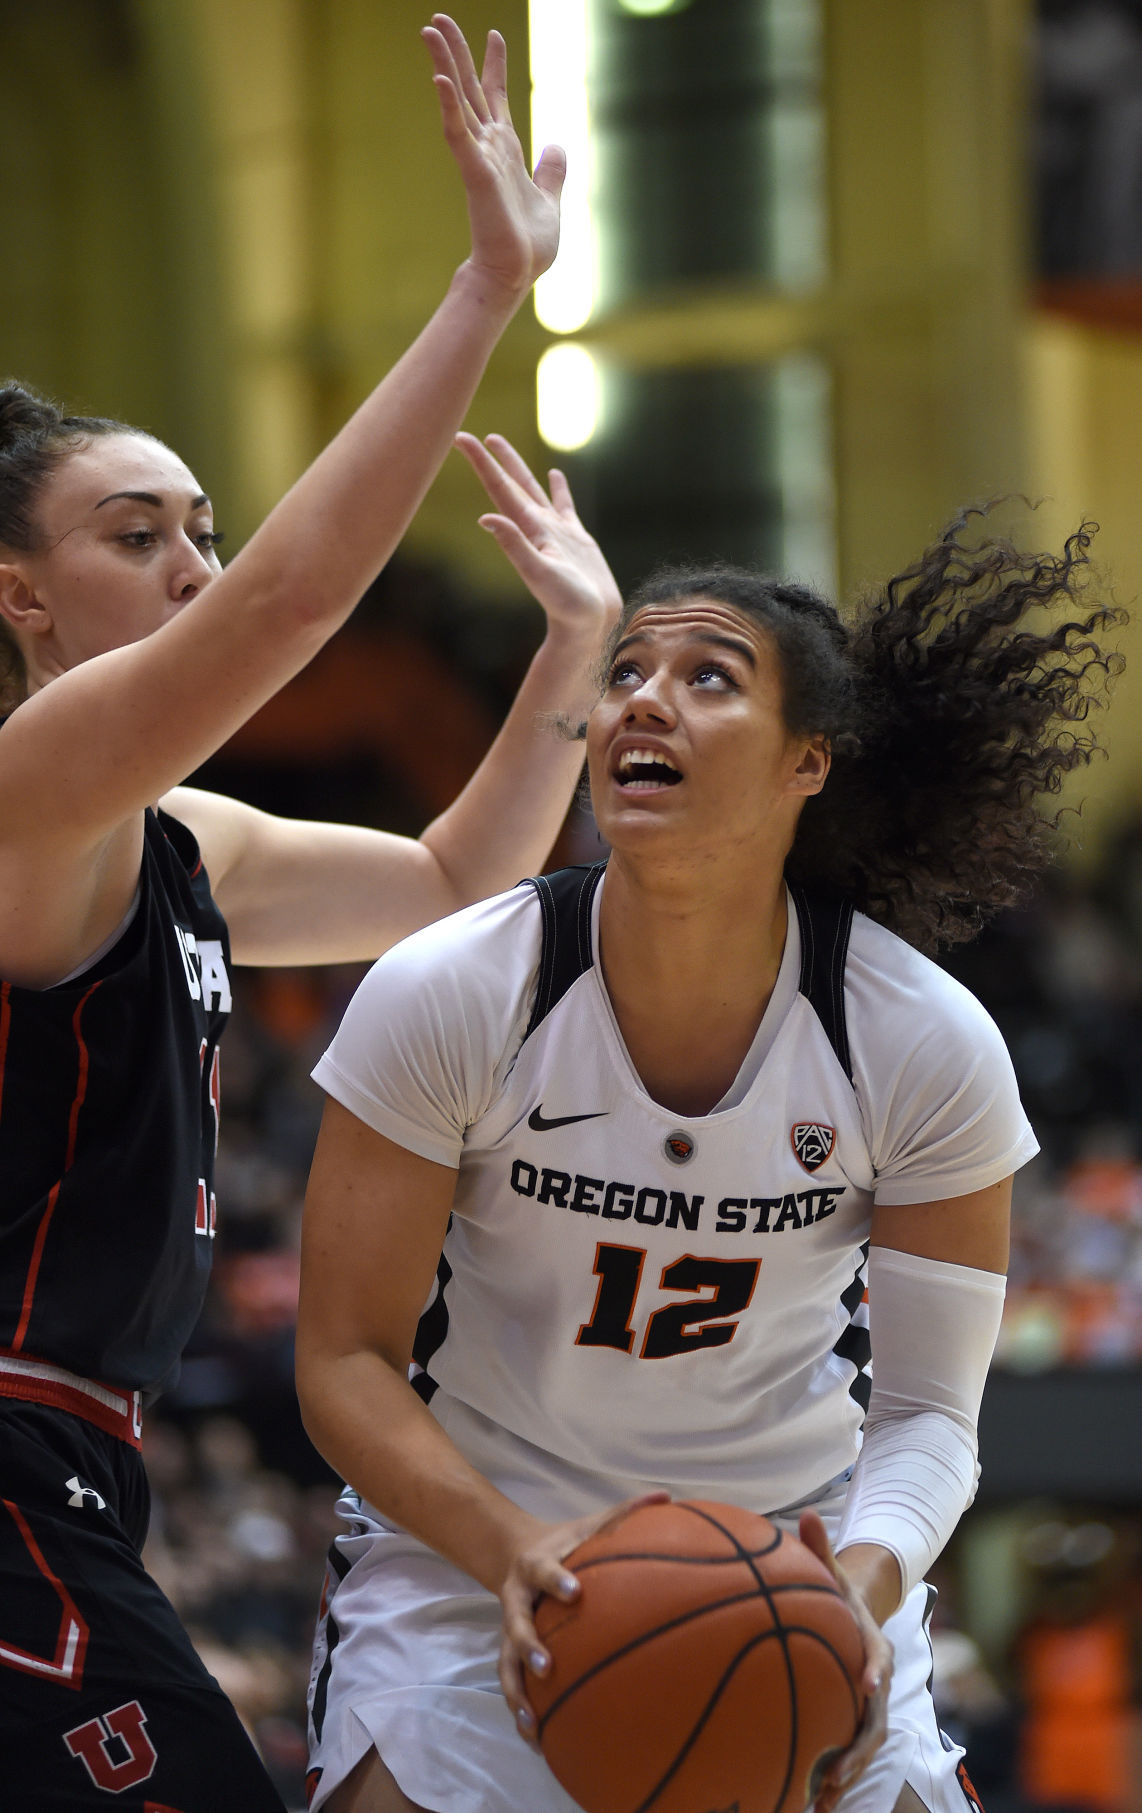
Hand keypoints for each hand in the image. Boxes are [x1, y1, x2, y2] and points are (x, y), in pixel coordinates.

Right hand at [423, 16, 564, 298]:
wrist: (516, 275)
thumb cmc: (529, 247)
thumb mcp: (550, 200)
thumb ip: (552, 171)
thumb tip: (556, 144)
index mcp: (506, 151)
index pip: (497, 98)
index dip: (495, 67)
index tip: (494, 35)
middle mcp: (489, 148)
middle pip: (468, 88)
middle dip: (456, 53)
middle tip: (438, 18)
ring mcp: (479, 158)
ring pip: (457, 101)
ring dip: (444, 65)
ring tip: (429, 30)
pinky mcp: (475, 173)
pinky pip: (457, 134)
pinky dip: (448, 107)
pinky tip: (438, 80)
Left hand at [456, 432, 622, 644]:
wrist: (591, 625)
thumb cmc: (567, 604)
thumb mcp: (538, 574)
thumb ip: (514, 545)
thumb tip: (484, 518)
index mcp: (528, 530)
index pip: (500, 488)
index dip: (482, 463)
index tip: (462, 439)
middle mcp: (537, 527)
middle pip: (511, 484)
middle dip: (494, 460)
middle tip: (474, 436)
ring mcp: (556, 532)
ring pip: (533, 489)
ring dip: (517, 468)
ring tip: (501, 445)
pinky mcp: (576, 540)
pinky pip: (564, 507)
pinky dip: (559, 489)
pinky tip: (555, 475)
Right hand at [496, 1492, 669, 1746]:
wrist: (515, 1553)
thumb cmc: (567, 1543)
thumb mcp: (590, 1523)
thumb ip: (625, 1512)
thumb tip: (667, 1494)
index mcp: (536, 1565)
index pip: (544, 1570)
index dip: (557, 1581)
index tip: (575, 1592)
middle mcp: (517, 1599)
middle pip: (515, 1623)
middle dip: (528, 1644)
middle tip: (547, 1665)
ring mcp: (510, 1629)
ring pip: (505, 1663)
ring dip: (517, 1693)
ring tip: (532, 1722)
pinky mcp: (509, 1653)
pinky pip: (511, 1685)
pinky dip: (521, 1711)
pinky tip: (537, 1742)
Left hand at [797, 1510, 893, 1811]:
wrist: (856, 1614)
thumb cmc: (838, 1595)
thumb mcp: (832, 1571)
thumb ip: (820, 1548)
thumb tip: (806, 1514)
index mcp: (873, 1645)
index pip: (879, 1656)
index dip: (875, 1668)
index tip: (870, 1681)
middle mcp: (876, 1681)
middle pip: (875, 1719)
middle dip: (859, 1748)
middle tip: (836, 1772)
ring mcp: (868, 1705)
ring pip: (864, 1745)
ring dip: (847, 1773)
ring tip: (821, 1798)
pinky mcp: (854, 1720)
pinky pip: (848, 1751)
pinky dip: (835, 1775)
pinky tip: (809, 1798)